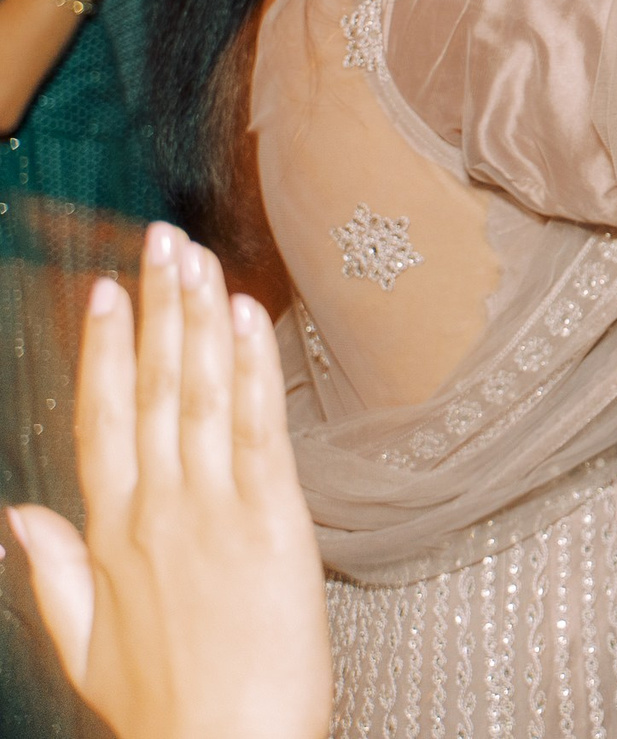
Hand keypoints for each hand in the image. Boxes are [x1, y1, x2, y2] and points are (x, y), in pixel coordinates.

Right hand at [8, 223, 330, 738]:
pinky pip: (258, 428)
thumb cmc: (167, 708)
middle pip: (154, 389)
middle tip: (160, 242)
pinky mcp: (272, 520)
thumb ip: (53, 572)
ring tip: (198, 258)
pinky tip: (249, 317)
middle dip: (157, 309)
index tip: (107, 294)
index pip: (104, 420)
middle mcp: (158, 511)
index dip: (107, 351)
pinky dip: (252, 367)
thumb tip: (16, 516)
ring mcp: (213, 510)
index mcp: (111, 536)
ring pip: (202, 394)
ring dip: (201, 318)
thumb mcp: (83, 645)